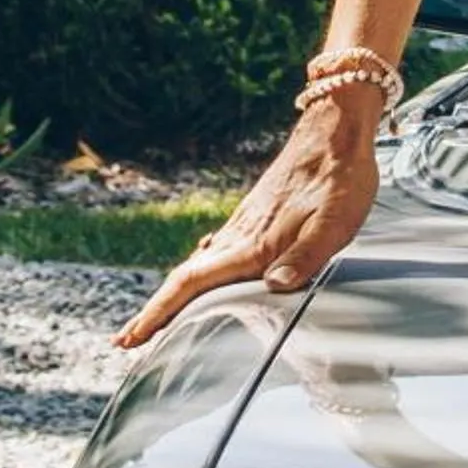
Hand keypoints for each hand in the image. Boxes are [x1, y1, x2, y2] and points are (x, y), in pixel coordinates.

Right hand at [114, 92, 383, 347]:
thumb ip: (307, 255)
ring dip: (177, 292)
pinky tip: (208, 271)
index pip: (192, 283)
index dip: (160, 311)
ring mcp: (246, 223)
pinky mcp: (258, 213)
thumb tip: (275, 285)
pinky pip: (219, 249)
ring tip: (159, 316)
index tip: (132, 337)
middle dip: (156, 310)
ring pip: (201, 264)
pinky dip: (203, 270)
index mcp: (251, 243)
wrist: (335, 128)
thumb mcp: (335, 222)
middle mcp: (240, 234)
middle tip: (127, 338)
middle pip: (186, 278)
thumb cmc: (339, 176)